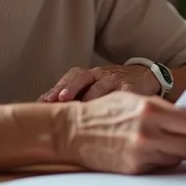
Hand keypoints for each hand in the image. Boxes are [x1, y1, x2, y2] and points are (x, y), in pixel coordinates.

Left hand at [39, 64, 158, 102]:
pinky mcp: (131, 88)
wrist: (144, 76)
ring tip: (81, 109)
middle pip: (81, 77)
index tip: (43, 101)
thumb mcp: (91, 87)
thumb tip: (42, 107)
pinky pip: (121, 94)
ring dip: (89, 97)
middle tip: (60, 99)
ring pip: (100, 86)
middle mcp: (99, 74)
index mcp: (87, 74)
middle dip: (69, 88)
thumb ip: (70, 95)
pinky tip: (107, 112)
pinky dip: (114, 102)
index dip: (56, 88)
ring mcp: (115, 79)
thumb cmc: (110, 86)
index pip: (68, 78)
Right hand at [59, 92, 185, 174]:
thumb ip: (163, 109)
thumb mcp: (134, 100)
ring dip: (185, 151)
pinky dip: (166, 160)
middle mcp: (149, 133)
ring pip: (179, 156)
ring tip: (180, 143)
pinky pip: (162, 167)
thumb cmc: (104, 112)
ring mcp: (142, 153)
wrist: (72, 132)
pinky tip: (161, 152)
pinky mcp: (135, 169)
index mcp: (150, 110)